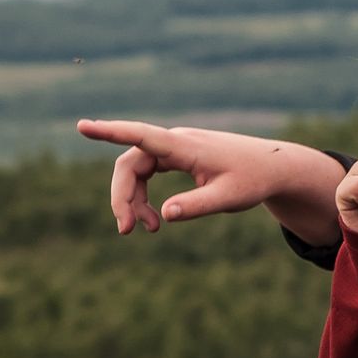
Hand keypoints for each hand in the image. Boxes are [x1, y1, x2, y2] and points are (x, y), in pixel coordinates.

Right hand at [77, 118, 343, 236]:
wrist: (274, 167)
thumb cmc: (254, 180)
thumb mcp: (230, 198)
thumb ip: (197, 205)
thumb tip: (164, 214)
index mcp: (187, 147)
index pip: (142, 136)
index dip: (110, 131)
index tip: (82, 126)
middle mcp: (178, 142)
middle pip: (131, 163)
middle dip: (123, 197)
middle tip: (127, 231)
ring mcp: (178, 148)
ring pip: (137, 170)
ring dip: (134, 200)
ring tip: (148, 230)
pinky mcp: (180, 156)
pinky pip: (149, 172)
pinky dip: (145, 196)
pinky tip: (156, 220)